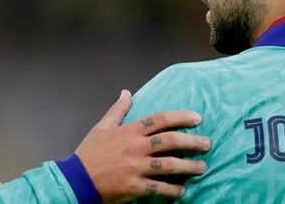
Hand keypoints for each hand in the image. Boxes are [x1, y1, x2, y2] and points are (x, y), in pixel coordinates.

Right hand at [76, 91, 208, 202]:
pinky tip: (182, 191)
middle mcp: (135, 147)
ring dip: (189, 166)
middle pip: (170, 141)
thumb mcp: (101, 127)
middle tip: (207, 144)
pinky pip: (159, 188)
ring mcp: (136, 167)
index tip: (197, 118)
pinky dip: (173, 190)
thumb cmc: (89, 153)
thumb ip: (117, 110)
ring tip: (202, 167)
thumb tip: (126, 92)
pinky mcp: (134, 186)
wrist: (77, 179)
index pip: (159, 119)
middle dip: (192, 141)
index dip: (180, 117)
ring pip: (169, 165)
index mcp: (129, 131)